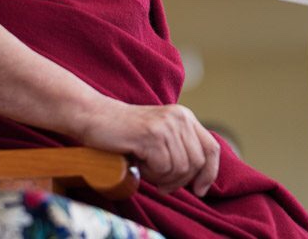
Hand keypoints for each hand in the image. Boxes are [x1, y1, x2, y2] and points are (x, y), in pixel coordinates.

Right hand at [74, 98, 220, 196]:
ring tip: (144, 166)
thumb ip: (180, 148)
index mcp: (185, 117)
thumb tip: (200, 181)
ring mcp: (167, 125)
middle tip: (159, 182)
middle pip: (197, 163)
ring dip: (161, 177)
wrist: (96, 116)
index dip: (209, 173)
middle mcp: (180, 118)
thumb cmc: (125, 133)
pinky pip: (162, 168)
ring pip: (180, 168)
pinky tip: (138, 161)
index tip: (199, 190)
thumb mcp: (160, 136)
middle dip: (179, 181)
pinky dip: (149, 173)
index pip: (212, 148)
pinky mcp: (152, 135)